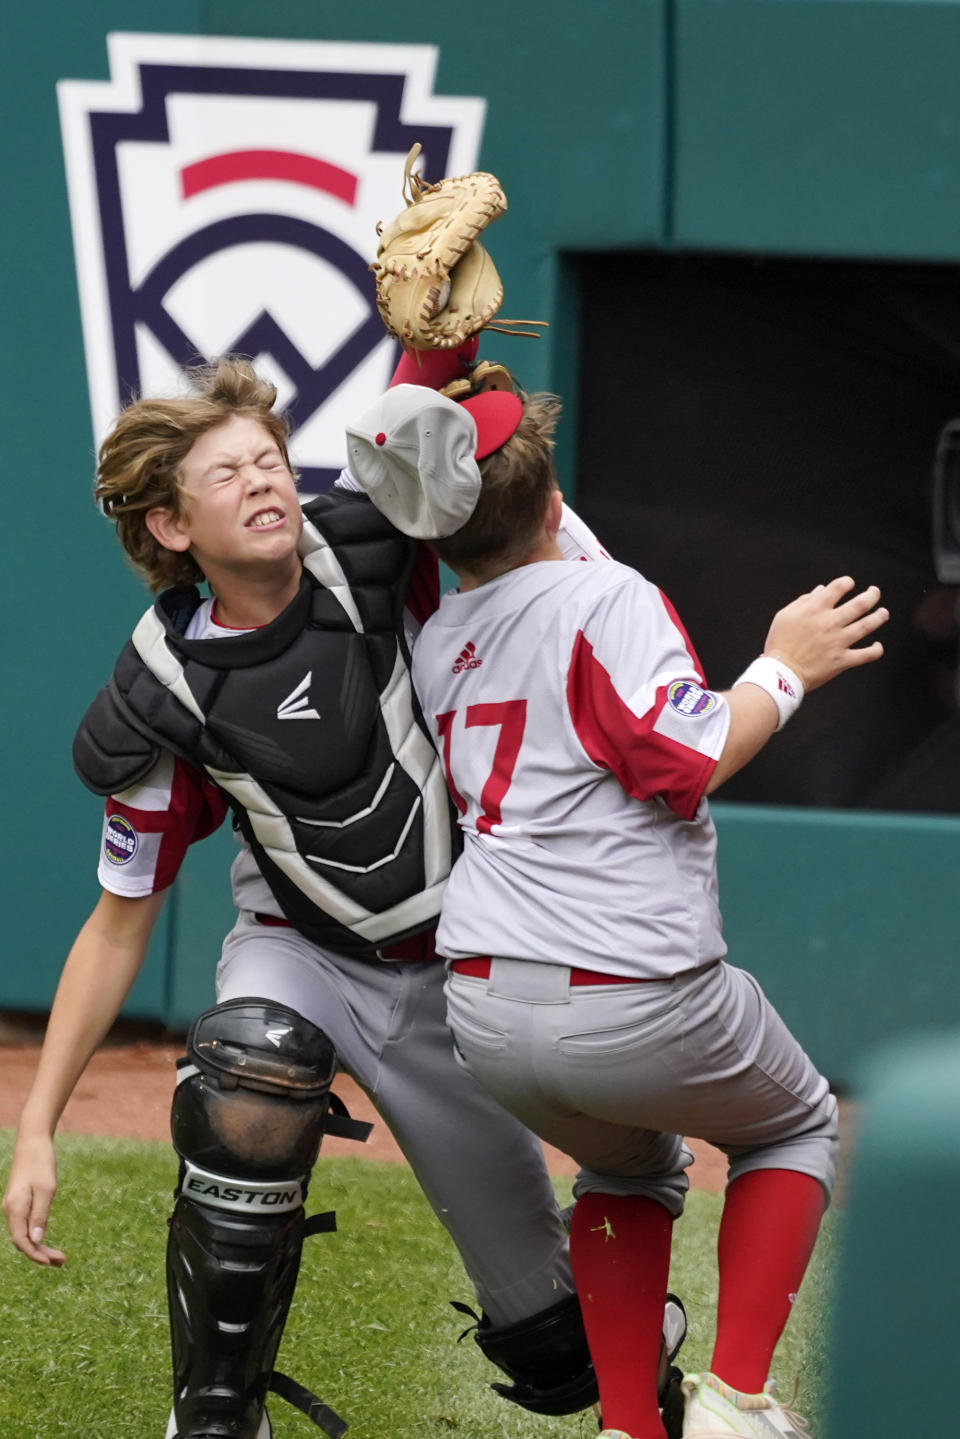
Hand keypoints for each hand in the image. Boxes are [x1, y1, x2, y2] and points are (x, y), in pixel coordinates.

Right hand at [3, 1133, 65, 1265]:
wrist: (33, 1141)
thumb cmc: (41, 1163)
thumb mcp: (46, 1189)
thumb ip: (40, 1216)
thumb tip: (36, 1240)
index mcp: (15, 1208)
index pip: (21, 1241)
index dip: (35, 1254)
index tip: (51, 1262)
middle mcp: (10, 1210)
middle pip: (23, 1241)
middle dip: (41, 1254)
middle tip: (62, 1262)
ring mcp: (14, 1207)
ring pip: (24, 1234)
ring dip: (40, 1247)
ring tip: (59, 1257)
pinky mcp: (19, 1202)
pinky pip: (25, 1225)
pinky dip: (37, 1235)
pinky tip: (46, 1241)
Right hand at [763, 576, 887, 692]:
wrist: (781, 672)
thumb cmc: (779, 642)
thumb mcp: (785, 615)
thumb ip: (804, 601)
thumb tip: (821, 590)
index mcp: (815, 609)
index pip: (838, 587)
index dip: (847, 582)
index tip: (849, 584)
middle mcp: (830, 623)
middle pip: (860, 604)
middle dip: (871, 595)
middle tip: (874, 592)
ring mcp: (839, 642)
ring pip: (868, 625)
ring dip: (879, 617)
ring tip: (883, 613)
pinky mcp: (843, 660)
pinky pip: (866, 655)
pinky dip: (876, 650)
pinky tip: (877, 645)